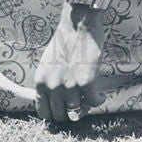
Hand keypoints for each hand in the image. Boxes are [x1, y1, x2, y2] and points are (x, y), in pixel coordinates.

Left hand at [34, 2, 106, 121]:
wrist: (78, 25)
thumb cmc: (64, 42)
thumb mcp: (47, 64)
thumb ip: (48, 83)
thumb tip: (55, 102)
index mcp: (40, 82)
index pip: (44, 112)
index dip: (55, 114)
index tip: (64, 110)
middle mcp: (52, 87)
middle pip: (61, 116)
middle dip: (71, 112)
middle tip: (80, 104)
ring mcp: (69, 86)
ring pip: (77, 112)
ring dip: (86, 107)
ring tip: (90, 96)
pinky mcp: (86, 82)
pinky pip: (93, 103)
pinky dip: (98, 100)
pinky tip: (100, 94)